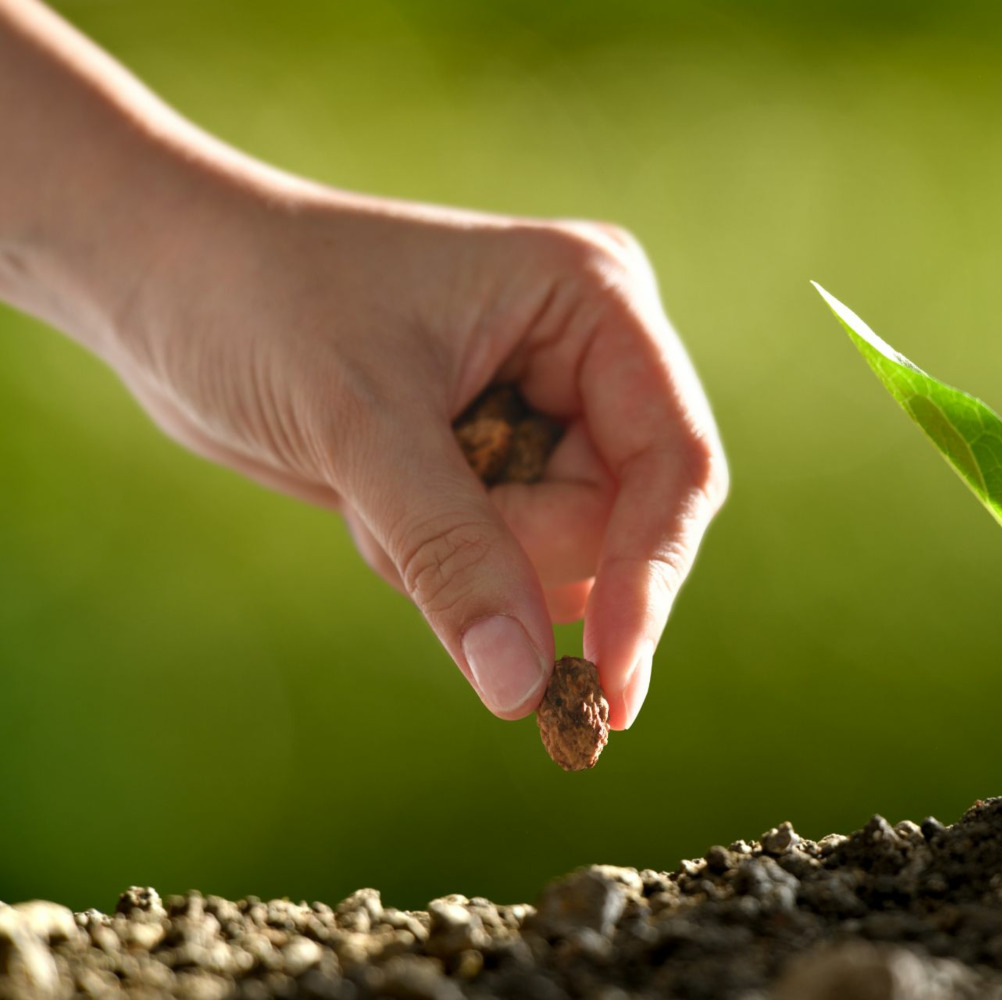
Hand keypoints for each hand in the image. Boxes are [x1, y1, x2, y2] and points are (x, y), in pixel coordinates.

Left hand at [108, 180, 726, 727]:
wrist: (161, 283)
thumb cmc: (257, 303)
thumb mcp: (360, 427)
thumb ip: (453, 556)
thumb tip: (526, 692)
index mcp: (597, 301)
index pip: (674, 463)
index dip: (654, 574)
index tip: (612, 682)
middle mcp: (592, 357)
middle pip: (619, 523)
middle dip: (511, 552)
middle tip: (396, 517)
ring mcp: (548, 409)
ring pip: (563, 558)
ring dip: (465, 564)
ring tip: (373, 494)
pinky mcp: (500, 457)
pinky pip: (509, 563)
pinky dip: (439, 566)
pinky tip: (372, 506)